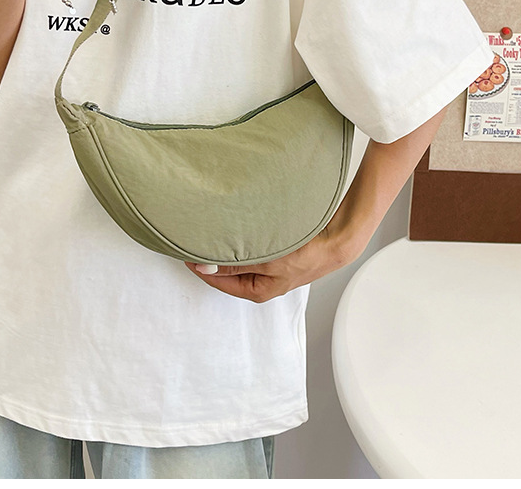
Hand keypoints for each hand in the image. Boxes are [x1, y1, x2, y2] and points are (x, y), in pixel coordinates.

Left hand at [184, 226, 358, 302]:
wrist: (336, 241)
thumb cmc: (308, 256)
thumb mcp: (267, 261)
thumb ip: (235, 264)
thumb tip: (205, 266)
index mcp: (255, 291)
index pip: (215, 279)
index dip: (199, 265)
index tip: (184, 249)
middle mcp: (259, 282)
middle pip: (225, 270)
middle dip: (211, 256)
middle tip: (195, 238)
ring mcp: (267, 268)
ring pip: (237, 258)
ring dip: (227, 246)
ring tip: (214, 231)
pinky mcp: (274, 255)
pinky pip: (249, 249)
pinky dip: (241, 240)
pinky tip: (237, 229)